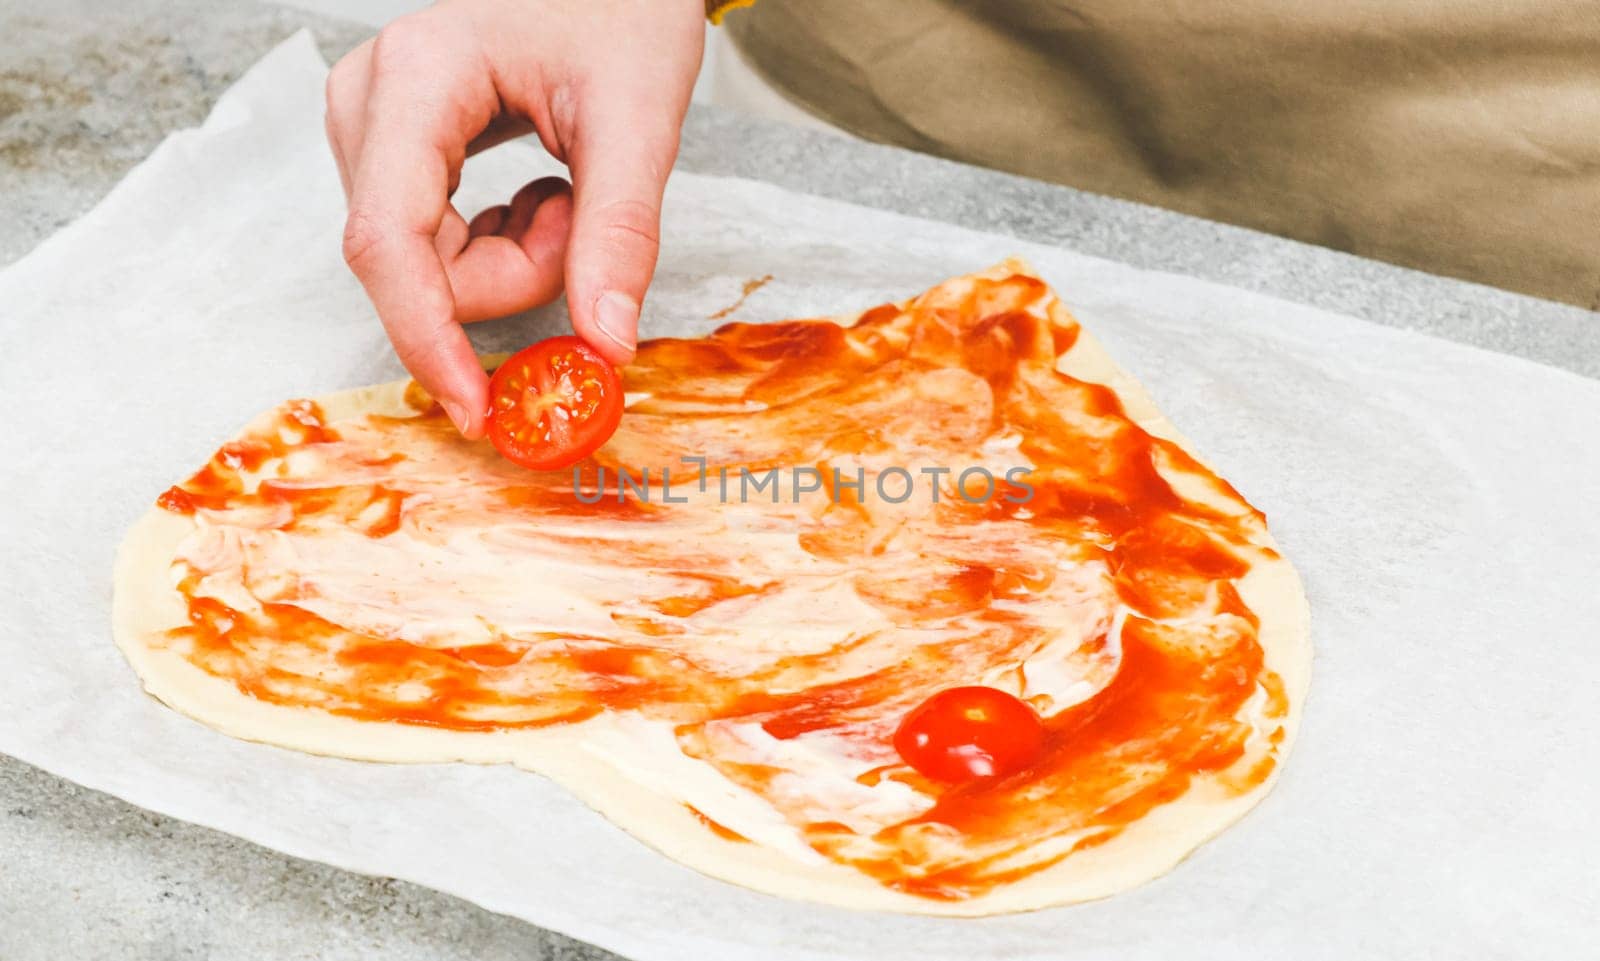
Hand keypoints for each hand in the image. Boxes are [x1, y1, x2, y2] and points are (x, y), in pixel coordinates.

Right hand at [325, 0, 704, 436]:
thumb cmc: (624, 8)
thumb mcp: (639, 117)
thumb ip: (619, 233)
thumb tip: (604, 346)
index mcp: (418, 76)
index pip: (388, 239)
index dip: (426, 337)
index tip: (476, 408)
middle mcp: (371, 99)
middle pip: (409, 260)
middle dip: (507, 277)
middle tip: (579, 221)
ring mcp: (373, 125)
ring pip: (422, 261)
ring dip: (509, 261)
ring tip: (566, 192)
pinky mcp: (393, 148)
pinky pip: (432, 243)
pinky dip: (498, 246)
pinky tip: (540, 192)